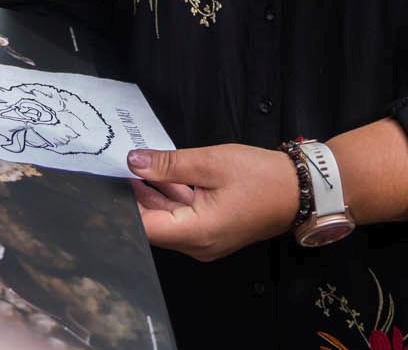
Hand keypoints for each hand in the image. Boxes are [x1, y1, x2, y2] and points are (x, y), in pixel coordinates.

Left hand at [128, 144, 299, 261]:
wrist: (300, 190)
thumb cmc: (260, 176)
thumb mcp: (211, 162)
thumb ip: (168, 164)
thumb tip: (133, 162)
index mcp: (196, 233)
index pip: (144, 227)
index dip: (122, 206)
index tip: (106, 182)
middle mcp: (197, 246)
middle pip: (153, 226)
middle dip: (133, 199)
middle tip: (115, 169)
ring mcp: (205, 243)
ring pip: (166, 221)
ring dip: (150, 197)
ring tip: (132, 168)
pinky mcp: (212, 233)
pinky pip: (182, 219)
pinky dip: (169, 199)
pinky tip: (156, 176)